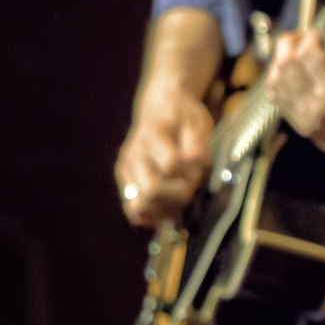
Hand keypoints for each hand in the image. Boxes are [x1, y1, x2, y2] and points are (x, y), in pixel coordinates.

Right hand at [115, 93, 212, 225]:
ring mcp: (126, 169)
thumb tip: (197, 159)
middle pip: (151, 189)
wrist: (158, 108)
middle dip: (177, 194)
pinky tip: (167, 208)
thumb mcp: (196, 120)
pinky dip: (152, 216)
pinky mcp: (125, 182)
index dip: (190, 171)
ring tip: (179, 196)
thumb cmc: (181, 116)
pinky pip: (133, 210)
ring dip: (164, 208)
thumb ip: (197, 141)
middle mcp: (134, 154)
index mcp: (153, 135)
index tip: (200, 165)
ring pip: (139, 205)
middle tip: (190, 185)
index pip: (170, 162)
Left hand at [265, 22, 324, 169]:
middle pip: (286, 64)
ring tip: (295, 52)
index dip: (309, 37)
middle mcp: (320, 106)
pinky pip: (278, 98)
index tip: (318, 31)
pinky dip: (277, 79)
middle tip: (304, 36)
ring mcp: (308, 119)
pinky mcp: (303, 127)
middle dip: (290, 43)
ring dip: (280, 60)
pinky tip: (290, 71)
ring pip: (276, 80)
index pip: (308, 54)